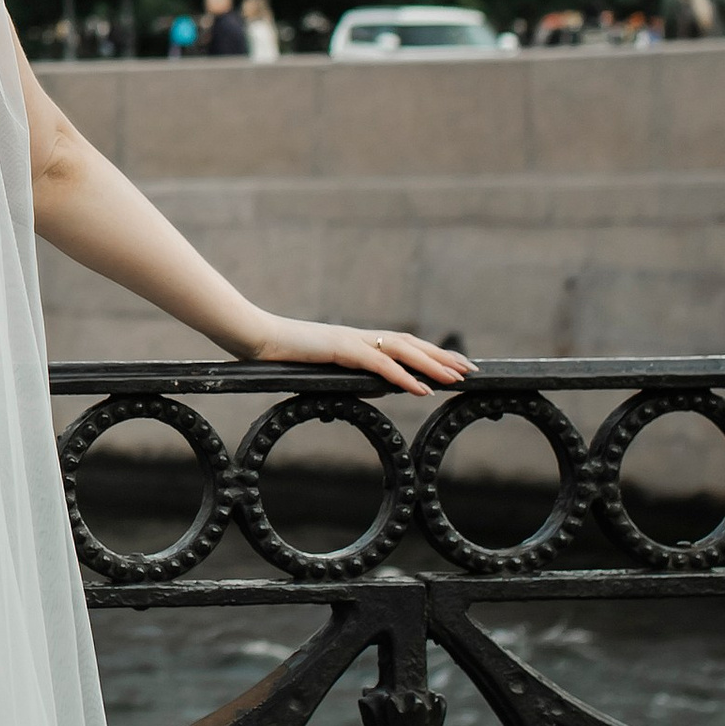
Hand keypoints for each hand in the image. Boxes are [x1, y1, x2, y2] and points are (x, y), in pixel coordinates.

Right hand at [233, 316, 470, 398]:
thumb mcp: (317, 368)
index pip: (402, 343)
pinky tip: (421, 389)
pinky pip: (380, 364)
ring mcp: (351, 340)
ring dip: (432, 364)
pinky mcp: (341, 349)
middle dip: (443, 356)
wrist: (253, 336)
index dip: (430, 352)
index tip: (454, 364)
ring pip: (403, 350)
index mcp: (355, 340)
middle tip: (471, 370)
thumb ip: (343, 376)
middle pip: (411, 343)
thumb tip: (369, 389)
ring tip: (456, 378)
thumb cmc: (279, 354)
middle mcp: (359, 336)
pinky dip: (404, 376)